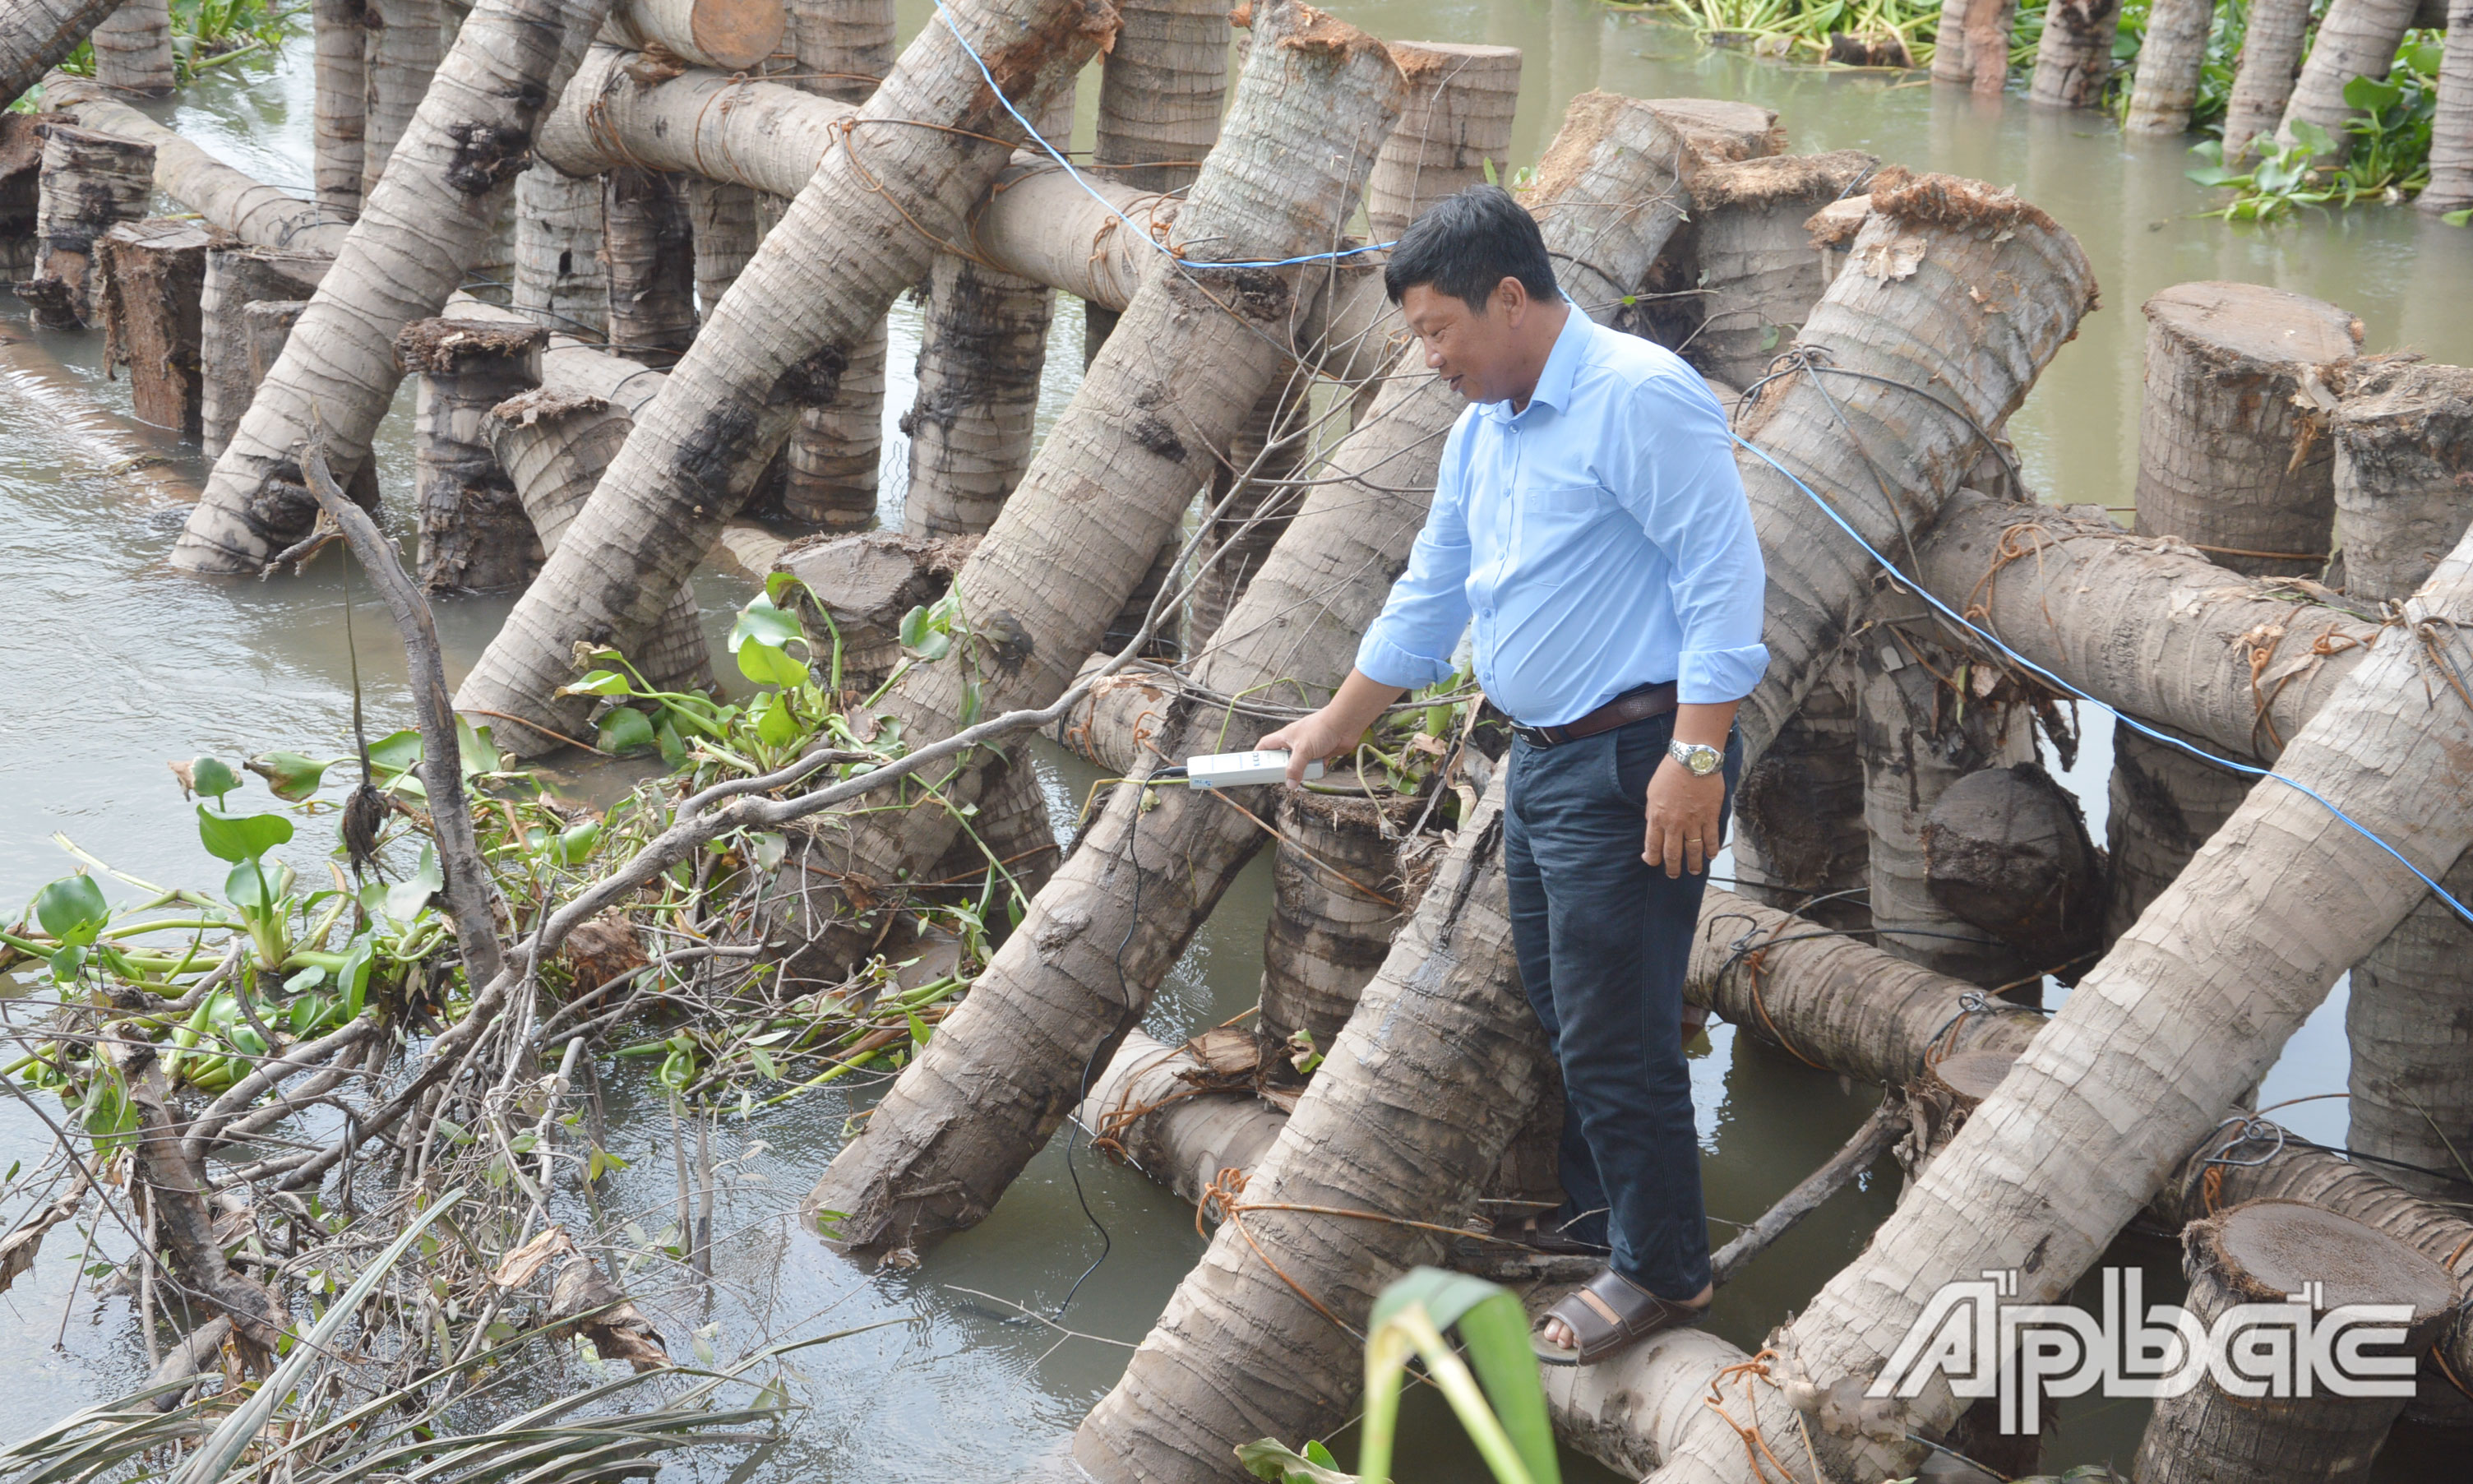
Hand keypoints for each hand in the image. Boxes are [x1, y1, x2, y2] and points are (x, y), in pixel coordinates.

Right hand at [1257, 708, 1355, 783]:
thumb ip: (1295, 768)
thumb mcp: (1303, 750)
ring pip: (1300, 764)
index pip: (1265, 745)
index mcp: (1285, 737)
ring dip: (1302, 770)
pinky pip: (1314, 766)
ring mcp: (1308, 748)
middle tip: (1280, 778)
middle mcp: (1295, 742)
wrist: (1345, 724)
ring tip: (1304, 773)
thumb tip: (1290, 784)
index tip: (1253, 766)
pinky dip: (1316, 769)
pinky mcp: (1321, 753)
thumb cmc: (1321, 728)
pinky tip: (1319, 768)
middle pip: (1282, 759)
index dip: (1258, 755)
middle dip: (1282, 768)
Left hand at [1643, 757, 1724, 877]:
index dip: (1651, 858)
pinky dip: (1712, 850)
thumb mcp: (1652, 792)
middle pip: (1672, 853)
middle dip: (1672, 868)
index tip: (1652, 862)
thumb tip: (1652, 823)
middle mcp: (1674, 824)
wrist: (1692, 760)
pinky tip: (1711, 856)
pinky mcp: (1710, 816)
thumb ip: (1652, 811)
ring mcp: (1693, 822)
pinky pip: (1711, 839)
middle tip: (1673, 875)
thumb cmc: (1670, 772)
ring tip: (1694, 871)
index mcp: (1657, 817)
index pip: (1652, 846)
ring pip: (1693, 850)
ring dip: (1694, 864)